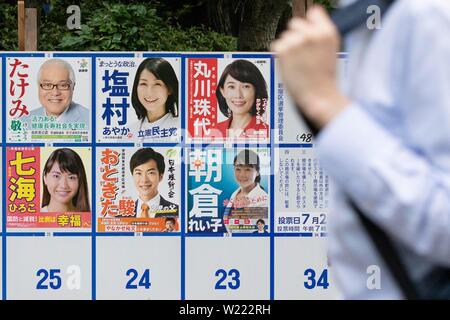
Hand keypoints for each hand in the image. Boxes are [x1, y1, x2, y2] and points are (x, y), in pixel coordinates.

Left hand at [271, 6, 349, 127]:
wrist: (318, 95)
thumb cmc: (324, 77)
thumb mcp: (331, 49)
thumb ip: (321, 30)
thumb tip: (312, 13)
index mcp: (327, 31)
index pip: (313, 12)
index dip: (309, 24)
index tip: (308, 35)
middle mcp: (312, 33)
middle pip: (295, 23)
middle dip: (296, 36)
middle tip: (302, 54)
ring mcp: (296, 41)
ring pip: (285, 36)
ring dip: (288, 47)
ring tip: (298, 62)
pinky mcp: (283, 49)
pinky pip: (276, 45)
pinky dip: (280, 55)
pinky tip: (290, 65)